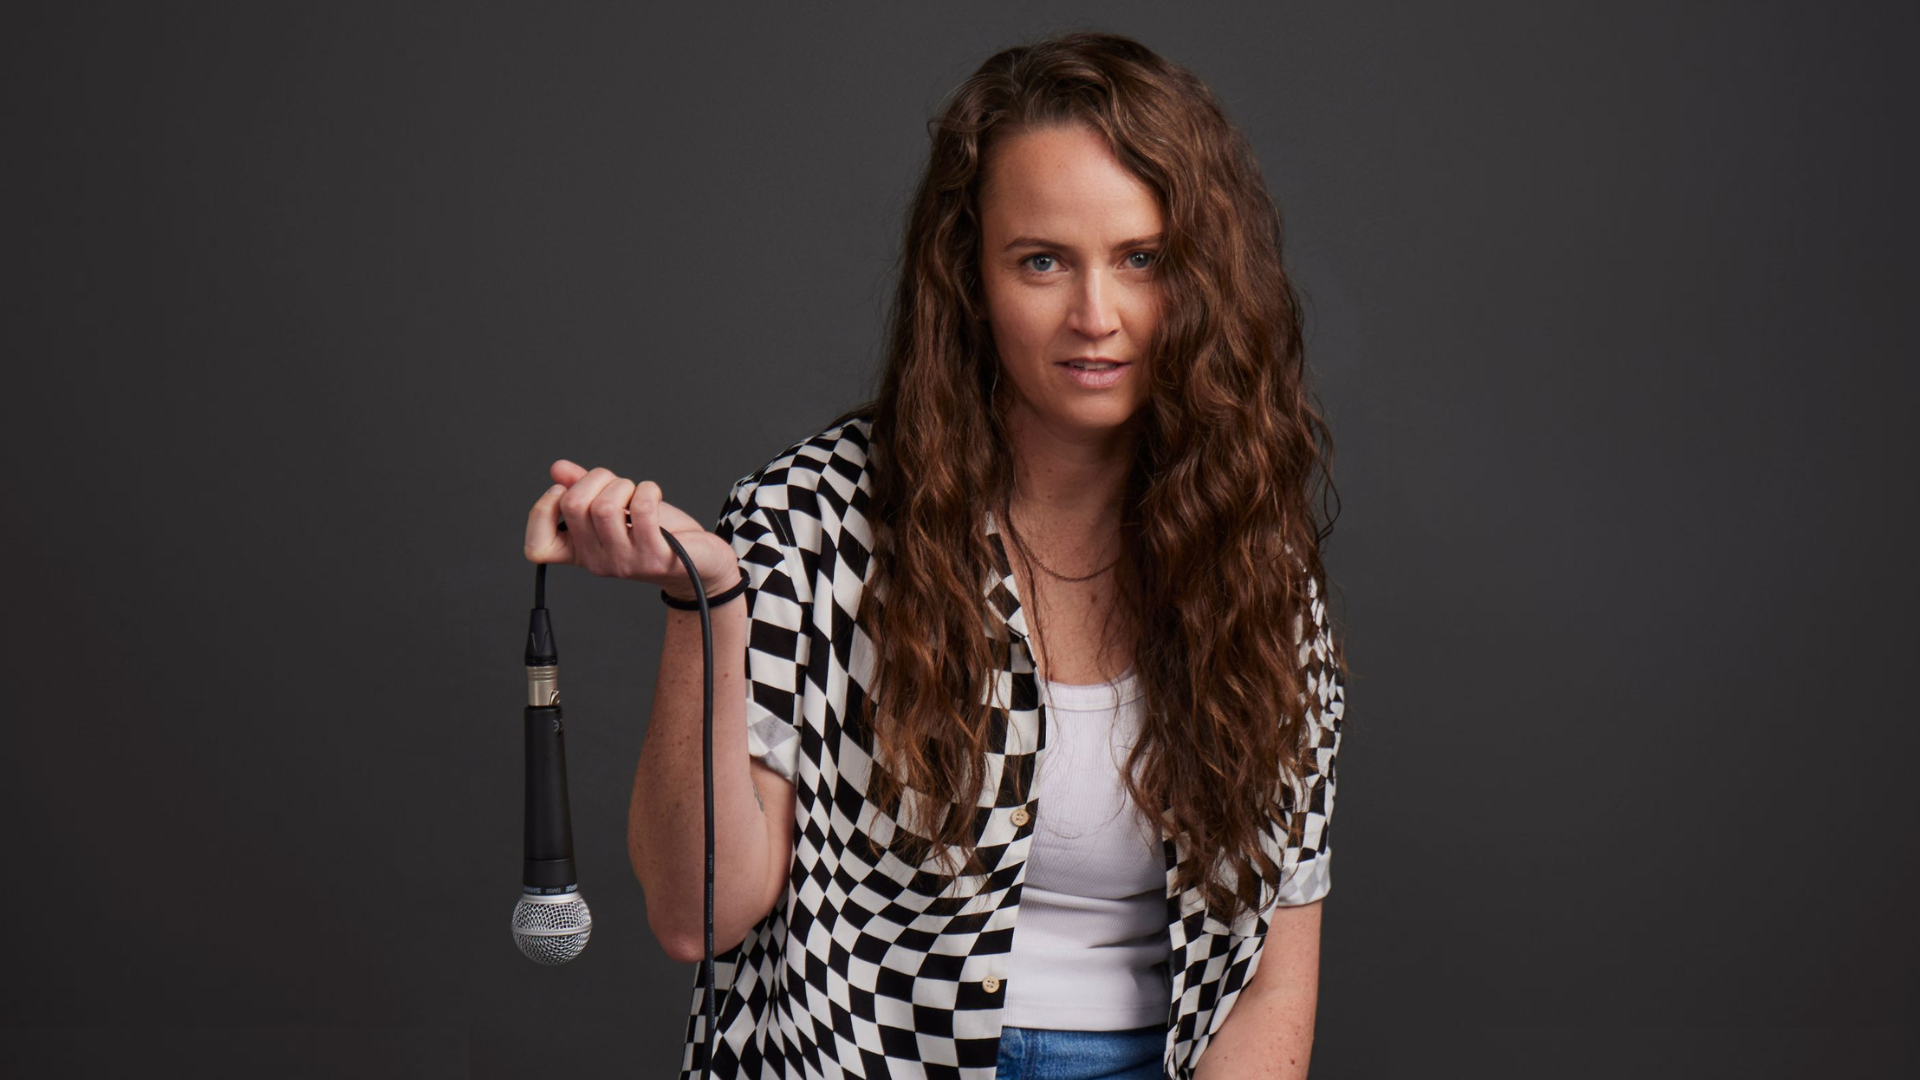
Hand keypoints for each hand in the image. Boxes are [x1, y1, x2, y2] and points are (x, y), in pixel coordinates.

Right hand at [524, 460, 741, 598]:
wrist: (699, 561)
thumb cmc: (656, 533)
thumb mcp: (616, 509)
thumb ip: (585, 489)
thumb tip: (558, 469)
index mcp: (580, 552)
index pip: (537, 548)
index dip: (541, 511)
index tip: (562, 491)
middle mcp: (598, 562)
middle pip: (574, 505)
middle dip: (596, 478)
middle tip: (616, 485)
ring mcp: (626, 562)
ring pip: (606, 506)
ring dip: (625, 485)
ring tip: (638, 492)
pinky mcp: (655, 556)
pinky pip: (642, 510)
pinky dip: (648, 491)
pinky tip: (653, 495)